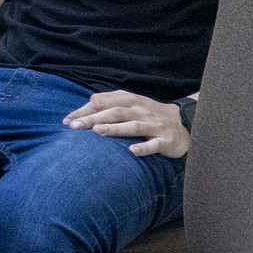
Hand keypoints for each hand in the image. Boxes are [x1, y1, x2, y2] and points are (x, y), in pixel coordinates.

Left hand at [64, 91, 189, 157]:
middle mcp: (140, 110)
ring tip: (98, 132)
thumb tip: (80, 112)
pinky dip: (144, 147)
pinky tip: (132, 151)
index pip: (103, 102)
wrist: (185, 123)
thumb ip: (109, 105)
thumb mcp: (131, 105)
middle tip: (74, 127)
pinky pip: (154, 144)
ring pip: (132, 126)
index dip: (84, 110)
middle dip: (93, 119)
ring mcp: (154, 125)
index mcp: (130, 100)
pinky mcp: (166, 140)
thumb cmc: (149, 114)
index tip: (67, 121)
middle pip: (114, 112)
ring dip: (115, 129)